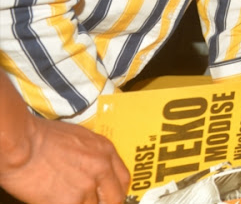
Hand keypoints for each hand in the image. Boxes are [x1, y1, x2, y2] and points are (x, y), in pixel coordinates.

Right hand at [0, 116, 129, 203]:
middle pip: (115, 198)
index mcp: (105, 150)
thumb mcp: (79, 137)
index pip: (124, 179)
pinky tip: (56, 200)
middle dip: (105, 203)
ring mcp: (87, 186)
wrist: (23, 144)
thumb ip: (92, 154)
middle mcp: (101, 168)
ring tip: (67, 197)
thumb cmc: (42, 137)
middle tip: (91, 202)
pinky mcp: (70, 201)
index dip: (116, 191)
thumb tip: (94, 169)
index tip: (109, 196)